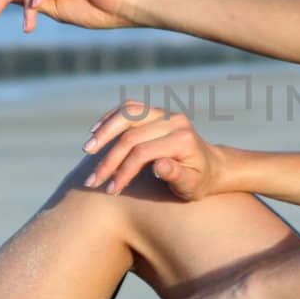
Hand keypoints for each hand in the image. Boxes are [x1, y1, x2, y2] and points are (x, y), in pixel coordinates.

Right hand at [81, 102, 226, 199]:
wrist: (211, 166)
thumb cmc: (199, 181)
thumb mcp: (192, 186)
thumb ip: (177, 176)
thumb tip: (158, 165)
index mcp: (183, 140)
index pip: (143, 152)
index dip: (123, 171)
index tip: (110, 190)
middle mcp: (174, 121)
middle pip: (131, 135)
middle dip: (109, 159)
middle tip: (93, 180)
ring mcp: (165, 113)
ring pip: (128, 113)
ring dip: (105, 131)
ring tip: (88, 149)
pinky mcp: (156, 112)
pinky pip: (130, 108)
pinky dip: (110, 118)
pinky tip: (95, 132)